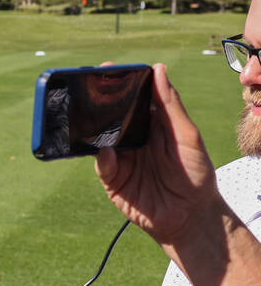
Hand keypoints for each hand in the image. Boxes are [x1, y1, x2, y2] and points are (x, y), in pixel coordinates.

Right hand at [95, 64, 219, 246]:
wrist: (190, 216)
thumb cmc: (195, 173)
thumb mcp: (187, 135)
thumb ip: (171, 105)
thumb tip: (159, 69)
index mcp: (152, 123)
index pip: (133, 99)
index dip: (121, 84)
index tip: (109, 69)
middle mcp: (132, 137)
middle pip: (111, 116)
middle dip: (99, 103)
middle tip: (89, 87)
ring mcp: (120, 157)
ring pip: (99, 138)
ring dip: (94, 128)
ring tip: (89, 116)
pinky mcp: (112, 179)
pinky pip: (101, 163)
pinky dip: (102, 157)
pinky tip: (108, 152)